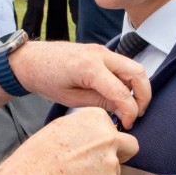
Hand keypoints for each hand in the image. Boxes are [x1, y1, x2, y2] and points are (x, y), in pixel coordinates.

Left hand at [8, 41, 150, 127]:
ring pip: (134, 66)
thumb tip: (122, 110)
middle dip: (144, 96)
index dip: (130, 111)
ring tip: (131, 106)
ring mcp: (102, 50)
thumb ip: (99, 103)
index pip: (122, 92)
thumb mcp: (71, 99)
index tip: (128, 124)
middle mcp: (100, 55)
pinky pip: (123, 64)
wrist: (31, 60)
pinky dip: (128, 80)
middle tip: (138, 115)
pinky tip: (120, 95)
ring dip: (138, 87)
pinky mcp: (101, 51)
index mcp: (90, 68)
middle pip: (137, 73)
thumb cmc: (45, 79)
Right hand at [14, 108, 139, 174]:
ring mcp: (112, 160)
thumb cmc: (44, 150)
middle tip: (101, 162)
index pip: (115, 129)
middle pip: (130, 146)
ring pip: (116, 169)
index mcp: (98, 118)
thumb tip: (97, 137)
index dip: (107, 140)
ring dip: (103, 174)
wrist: (38, 172)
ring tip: (79, 174)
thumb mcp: (67, 124)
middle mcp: (110, 137)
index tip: (96, 147)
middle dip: (120, 154)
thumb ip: (89, 129)